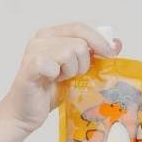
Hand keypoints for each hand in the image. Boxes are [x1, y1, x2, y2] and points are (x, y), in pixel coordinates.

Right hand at [0, 23, 120, 135]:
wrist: (25, 114)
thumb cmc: (49, 93)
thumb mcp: (76, 72)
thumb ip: (92, 56)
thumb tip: (117, 43)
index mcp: (51, 35)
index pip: (80, 28)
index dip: (98, 40)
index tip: (110, 55)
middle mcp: (41, 38)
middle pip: (78, 42)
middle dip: (83, 63)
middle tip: (72, 76)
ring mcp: (33, 50)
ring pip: (69, 52)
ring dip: (70, 71)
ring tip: (60, 80)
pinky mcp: (30, 66)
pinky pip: (53, 65)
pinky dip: (57, 76)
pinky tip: (51, 81)